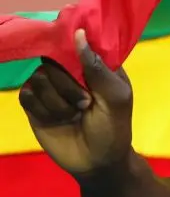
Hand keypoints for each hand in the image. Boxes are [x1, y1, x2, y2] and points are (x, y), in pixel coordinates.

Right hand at [18, 29, 134, 177]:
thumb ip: (97, 67)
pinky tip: (56, 120)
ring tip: (73, 115)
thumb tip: (79, 34)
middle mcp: (70, 72)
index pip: (77, 43)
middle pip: (53, 61)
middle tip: (85, 104)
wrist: (96, 162)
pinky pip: (27, 95)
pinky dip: (42, 109)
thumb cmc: (113, 128)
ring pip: (39, 78)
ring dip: (57, 101)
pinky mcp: (34, 105)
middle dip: (68, 86)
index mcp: (95, 66)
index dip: (72, 45)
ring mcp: (51, 88)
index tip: (73, 55)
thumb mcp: (115, 97)